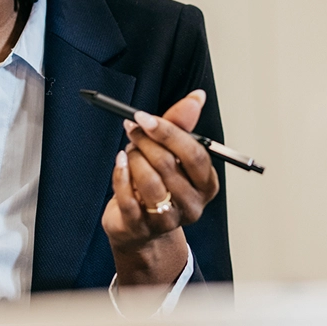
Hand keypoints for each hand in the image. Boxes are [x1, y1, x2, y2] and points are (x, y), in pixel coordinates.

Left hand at [102, 90, 219, 286]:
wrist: (140, 227)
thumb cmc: (159, 183)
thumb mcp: (171, 152)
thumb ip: (182, 124)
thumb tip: (197, 97)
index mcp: (206, 184)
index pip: (193, 154)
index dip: (168, 132)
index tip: (145, 118)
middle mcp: (192, 204)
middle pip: (169, 165)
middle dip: (146, 142)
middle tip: (133, 130)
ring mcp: (168, 219)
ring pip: (149, 182)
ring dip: (134, 159)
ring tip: (129, 151)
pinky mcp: (142, 228)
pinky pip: (128, 197)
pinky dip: (120, 175)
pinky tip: (119, 163)